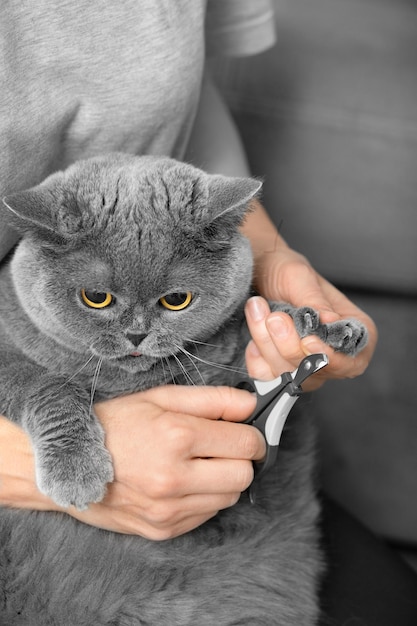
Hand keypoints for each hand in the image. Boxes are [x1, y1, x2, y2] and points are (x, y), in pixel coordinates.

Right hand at [0, 385, 263, 539]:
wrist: (65, 461)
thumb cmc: (114, 421)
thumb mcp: (161, 396)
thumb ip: (212, 399)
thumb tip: (251, 405)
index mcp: (176, 436)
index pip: (246, 443)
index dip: (251, 435)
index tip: (243, 431)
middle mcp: (174, 478)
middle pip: (244, 475)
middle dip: (240, 459)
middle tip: (220, 447)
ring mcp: (167, 510)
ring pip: (229, 498)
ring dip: (222, 480)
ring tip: (196, 464)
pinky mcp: (162, 530)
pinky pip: (206, 516)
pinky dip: (203, 499)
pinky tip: (180, 483)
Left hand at [242, 202, 376, 388]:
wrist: (259, 272)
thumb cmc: (285, 272)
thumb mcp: (300, 278)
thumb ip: (315, 302)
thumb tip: (332, 322)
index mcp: (353, 331)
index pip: (353, 360)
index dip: (331, 359)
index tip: (307, 342)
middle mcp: (333, 354)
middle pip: (316, 372)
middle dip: (289, 346)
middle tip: (274, 317)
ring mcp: (306, 367)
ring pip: (288, 375)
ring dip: (267, 343)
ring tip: (258, 309)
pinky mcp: (280, 371)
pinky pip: (266, 377)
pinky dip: (256, 356)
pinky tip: (255, 331)